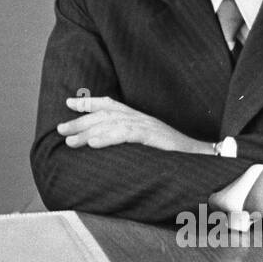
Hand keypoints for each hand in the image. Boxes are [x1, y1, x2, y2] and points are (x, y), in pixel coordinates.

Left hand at [58, 96, 211, 153]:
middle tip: (60, 130)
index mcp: (138, 118)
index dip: (89, 103)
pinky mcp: (153, 136)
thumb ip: (129, 144)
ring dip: (88, 132)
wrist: (202, 158)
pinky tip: (93, 144)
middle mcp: (140, 118)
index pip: (110, 104)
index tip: (69, 103)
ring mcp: (147, 126)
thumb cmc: (174, 156)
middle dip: (80, 121)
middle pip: (104, 114)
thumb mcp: (147, 146)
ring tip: (70, 141)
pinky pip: (126, 135)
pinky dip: (108, 138)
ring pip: (110, 124)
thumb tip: (106, 149)